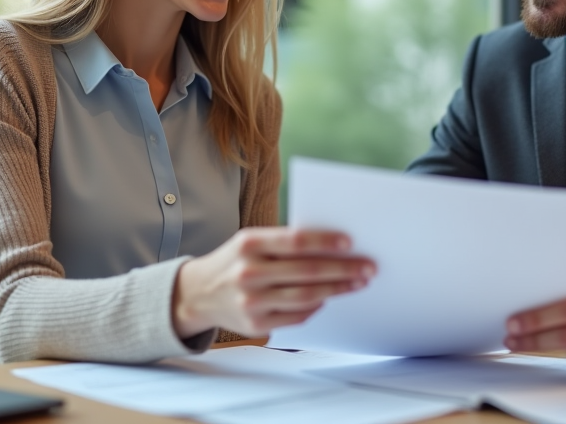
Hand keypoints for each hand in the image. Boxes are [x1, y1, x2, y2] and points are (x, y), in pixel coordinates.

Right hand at [172, 227, 374, 338]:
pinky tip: (329, 297)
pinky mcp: (255, 325)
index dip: (325, 241)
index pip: (295, 241)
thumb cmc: (236, 261)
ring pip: (305, 296)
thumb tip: (334, 246)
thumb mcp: (250, 241)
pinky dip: (316, 306)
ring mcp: (251, 302)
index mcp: (249, 244)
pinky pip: (296, 316)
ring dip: (337, 289)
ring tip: (357, 283)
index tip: (350, 242)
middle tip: (368, 267)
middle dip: (343, 269)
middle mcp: (248, 273)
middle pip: (306, 271)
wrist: (198, 293)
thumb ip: (283, 242)